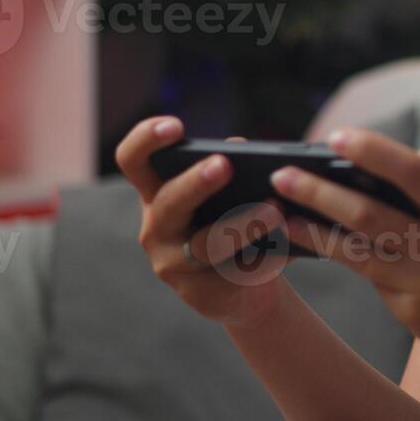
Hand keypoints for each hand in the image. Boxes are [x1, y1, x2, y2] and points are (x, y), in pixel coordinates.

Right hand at [115, 117, 292, 327]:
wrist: (246, 288)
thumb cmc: (236, 224)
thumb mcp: (233, 193)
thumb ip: (235, 167)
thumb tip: (243, 148)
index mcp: (157, 192)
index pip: (133, 159)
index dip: (146, 138)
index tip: (176, 126)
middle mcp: (156, 227)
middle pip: (168, 201)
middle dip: (196, 182)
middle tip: (224, 164)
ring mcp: (173, 264)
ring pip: (206, 243)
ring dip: (244, 224)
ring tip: (276, 211)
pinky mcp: (199, 294)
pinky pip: (233, 273)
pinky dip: (265, 258)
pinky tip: (287, 248)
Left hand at [269, 128, 419, 364]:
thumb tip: (403, 156)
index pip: (414, 174)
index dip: (374, 152)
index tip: (335, 136)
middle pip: (368, 217)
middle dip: (319, 193)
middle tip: (282, 175)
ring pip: (357, 255)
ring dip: (314, 232)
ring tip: (282, 213)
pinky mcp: (410, 315)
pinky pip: (372, 279)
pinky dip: (346, 258)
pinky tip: (316, 241)